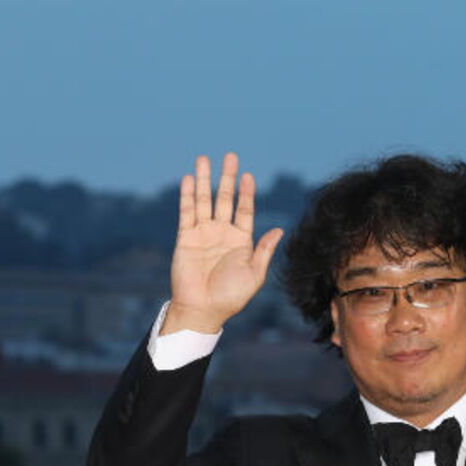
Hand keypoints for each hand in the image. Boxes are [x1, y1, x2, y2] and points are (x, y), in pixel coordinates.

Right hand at [166, 152, 284, 334]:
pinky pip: (187, 212)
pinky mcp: (186, 238)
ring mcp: (203, 234)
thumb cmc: (232, 296)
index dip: (246, 193)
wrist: (203, 309)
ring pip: (204, 200)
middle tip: (229, 156)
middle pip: (224, 199)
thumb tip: (279, 229)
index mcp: (241, 241)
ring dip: (204, 180)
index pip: (244, 210)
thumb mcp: (255, 273)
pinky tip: (189, 179)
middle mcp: (222, 234)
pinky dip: (187, 196)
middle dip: (226, 178)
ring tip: (203, 158)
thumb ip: (264, 250)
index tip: (248, 175)